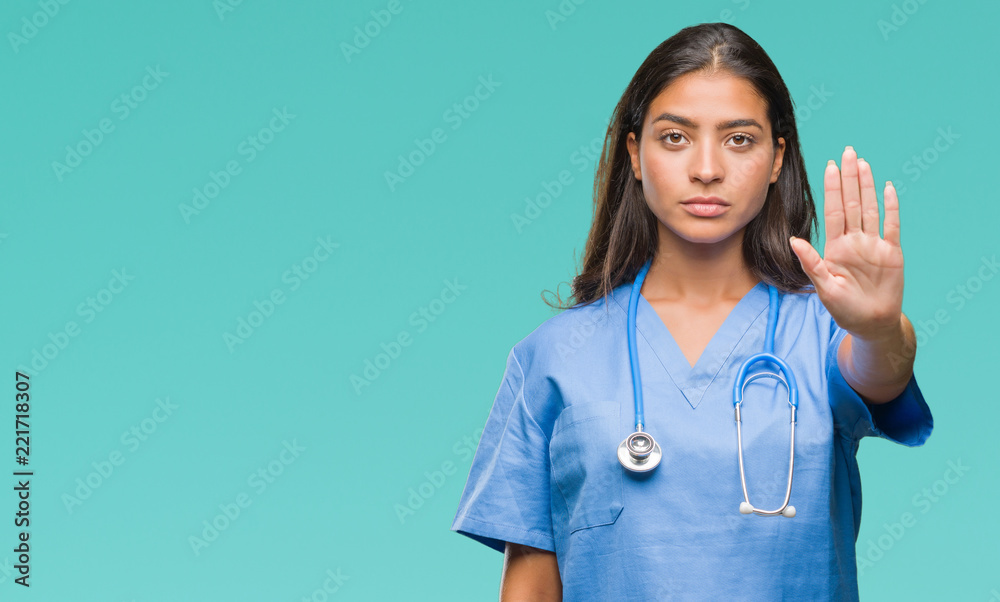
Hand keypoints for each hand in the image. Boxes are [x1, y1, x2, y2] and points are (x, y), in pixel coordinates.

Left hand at [788, 146, 903, 340]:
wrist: (872, 323)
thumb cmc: (844, 308)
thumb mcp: (824, 287)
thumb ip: (811, 263)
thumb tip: (792, 240)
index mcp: (836, 247)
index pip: (833, 211)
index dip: (832, 189)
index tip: (829, 166)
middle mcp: (855, 241)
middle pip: (852, 203)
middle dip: (849, 178)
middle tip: (847, 152)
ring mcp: (874, 244)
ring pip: (870, 208)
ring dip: (867, 186)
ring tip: (863, 163)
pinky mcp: (892, 252)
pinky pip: (892, 225)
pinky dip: (891, 207)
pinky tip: (888, 188)